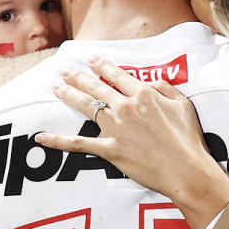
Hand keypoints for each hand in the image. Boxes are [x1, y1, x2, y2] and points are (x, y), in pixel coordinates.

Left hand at [35, 57, 228, 228]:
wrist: (186, 169)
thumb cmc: (188, 139)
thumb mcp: (183, 105)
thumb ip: (165, 88)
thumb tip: (150, 82)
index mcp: (144, 95)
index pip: (118, 75)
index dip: (102, 66)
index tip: (91, 59)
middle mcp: (125, 107)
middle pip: (96, 87)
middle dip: (78, 77)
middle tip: (65, 70)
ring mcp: (115, 127)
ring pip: (85, 106)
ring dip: (68, 94)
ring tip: (56, 87)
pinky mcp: (108, 148)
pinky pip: (78, 144)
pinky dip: (58, 141)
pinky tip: (41, 137)